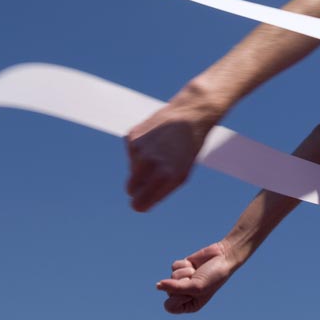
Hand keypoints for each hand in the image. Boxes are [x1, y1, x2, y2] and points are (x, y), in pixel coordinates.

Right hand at [124, 90, 221, 211]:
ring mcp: (138, 148)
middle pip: (130, 189)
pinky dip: (140, 149)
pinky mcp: (131, 136)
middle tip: (153, 175)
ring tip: (161, 150)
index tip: (143, 201)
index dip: (140, 203)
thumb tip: (138, 202)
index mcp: (166, 176)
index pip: (139, 204)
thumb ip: (160, 191)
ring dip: (142, 165)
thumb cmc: (188, 149)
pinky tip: (154, 139)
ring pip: (132, 170)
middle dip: (138, 187)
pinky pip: (131, 153)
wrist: (189, 115)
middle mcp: (150, 162)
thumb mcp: (181, 174)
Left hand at [156, 242, 237, 313]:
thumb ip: (175, 288)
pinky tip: (194, 264)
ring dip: (185, 272)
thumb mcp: (196, 286)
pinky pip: (174, 266)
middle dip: (182, 282)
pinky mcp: (182, 268)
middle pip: (168, 290)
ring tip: (197, 271)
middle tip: (196, 278)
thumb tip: (157, 285)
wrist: (222, 257)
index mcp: (189, 305)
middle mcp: (184, 294)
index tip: (190, 290)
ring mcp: (183, 280)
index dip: (177, 297)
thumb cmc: (213, 277)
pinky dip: (184, 264)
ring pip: (171, 276)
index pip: (170, 305)